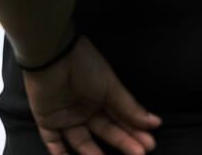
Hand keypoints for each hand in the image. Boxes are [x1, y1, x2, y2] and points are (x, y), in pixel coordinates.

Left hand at [22, 36, 160, 154]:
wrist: (52, 56)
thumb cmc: (84, 66)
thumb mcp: (110, 87)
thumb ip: (129, 107)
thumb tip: (155, 122)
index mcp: (100, 97)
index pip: (119, 119)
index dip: (134, 132)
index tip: (149, 144)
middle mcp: (84, 108)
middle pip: (104, 131)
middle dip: (122, 143)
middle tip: (139, 154)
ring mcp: (65, 115)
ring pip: (81, 142)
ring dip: (95, 154)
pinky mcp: (47, 120)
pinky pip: (53, 142)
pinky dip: (61, 154)